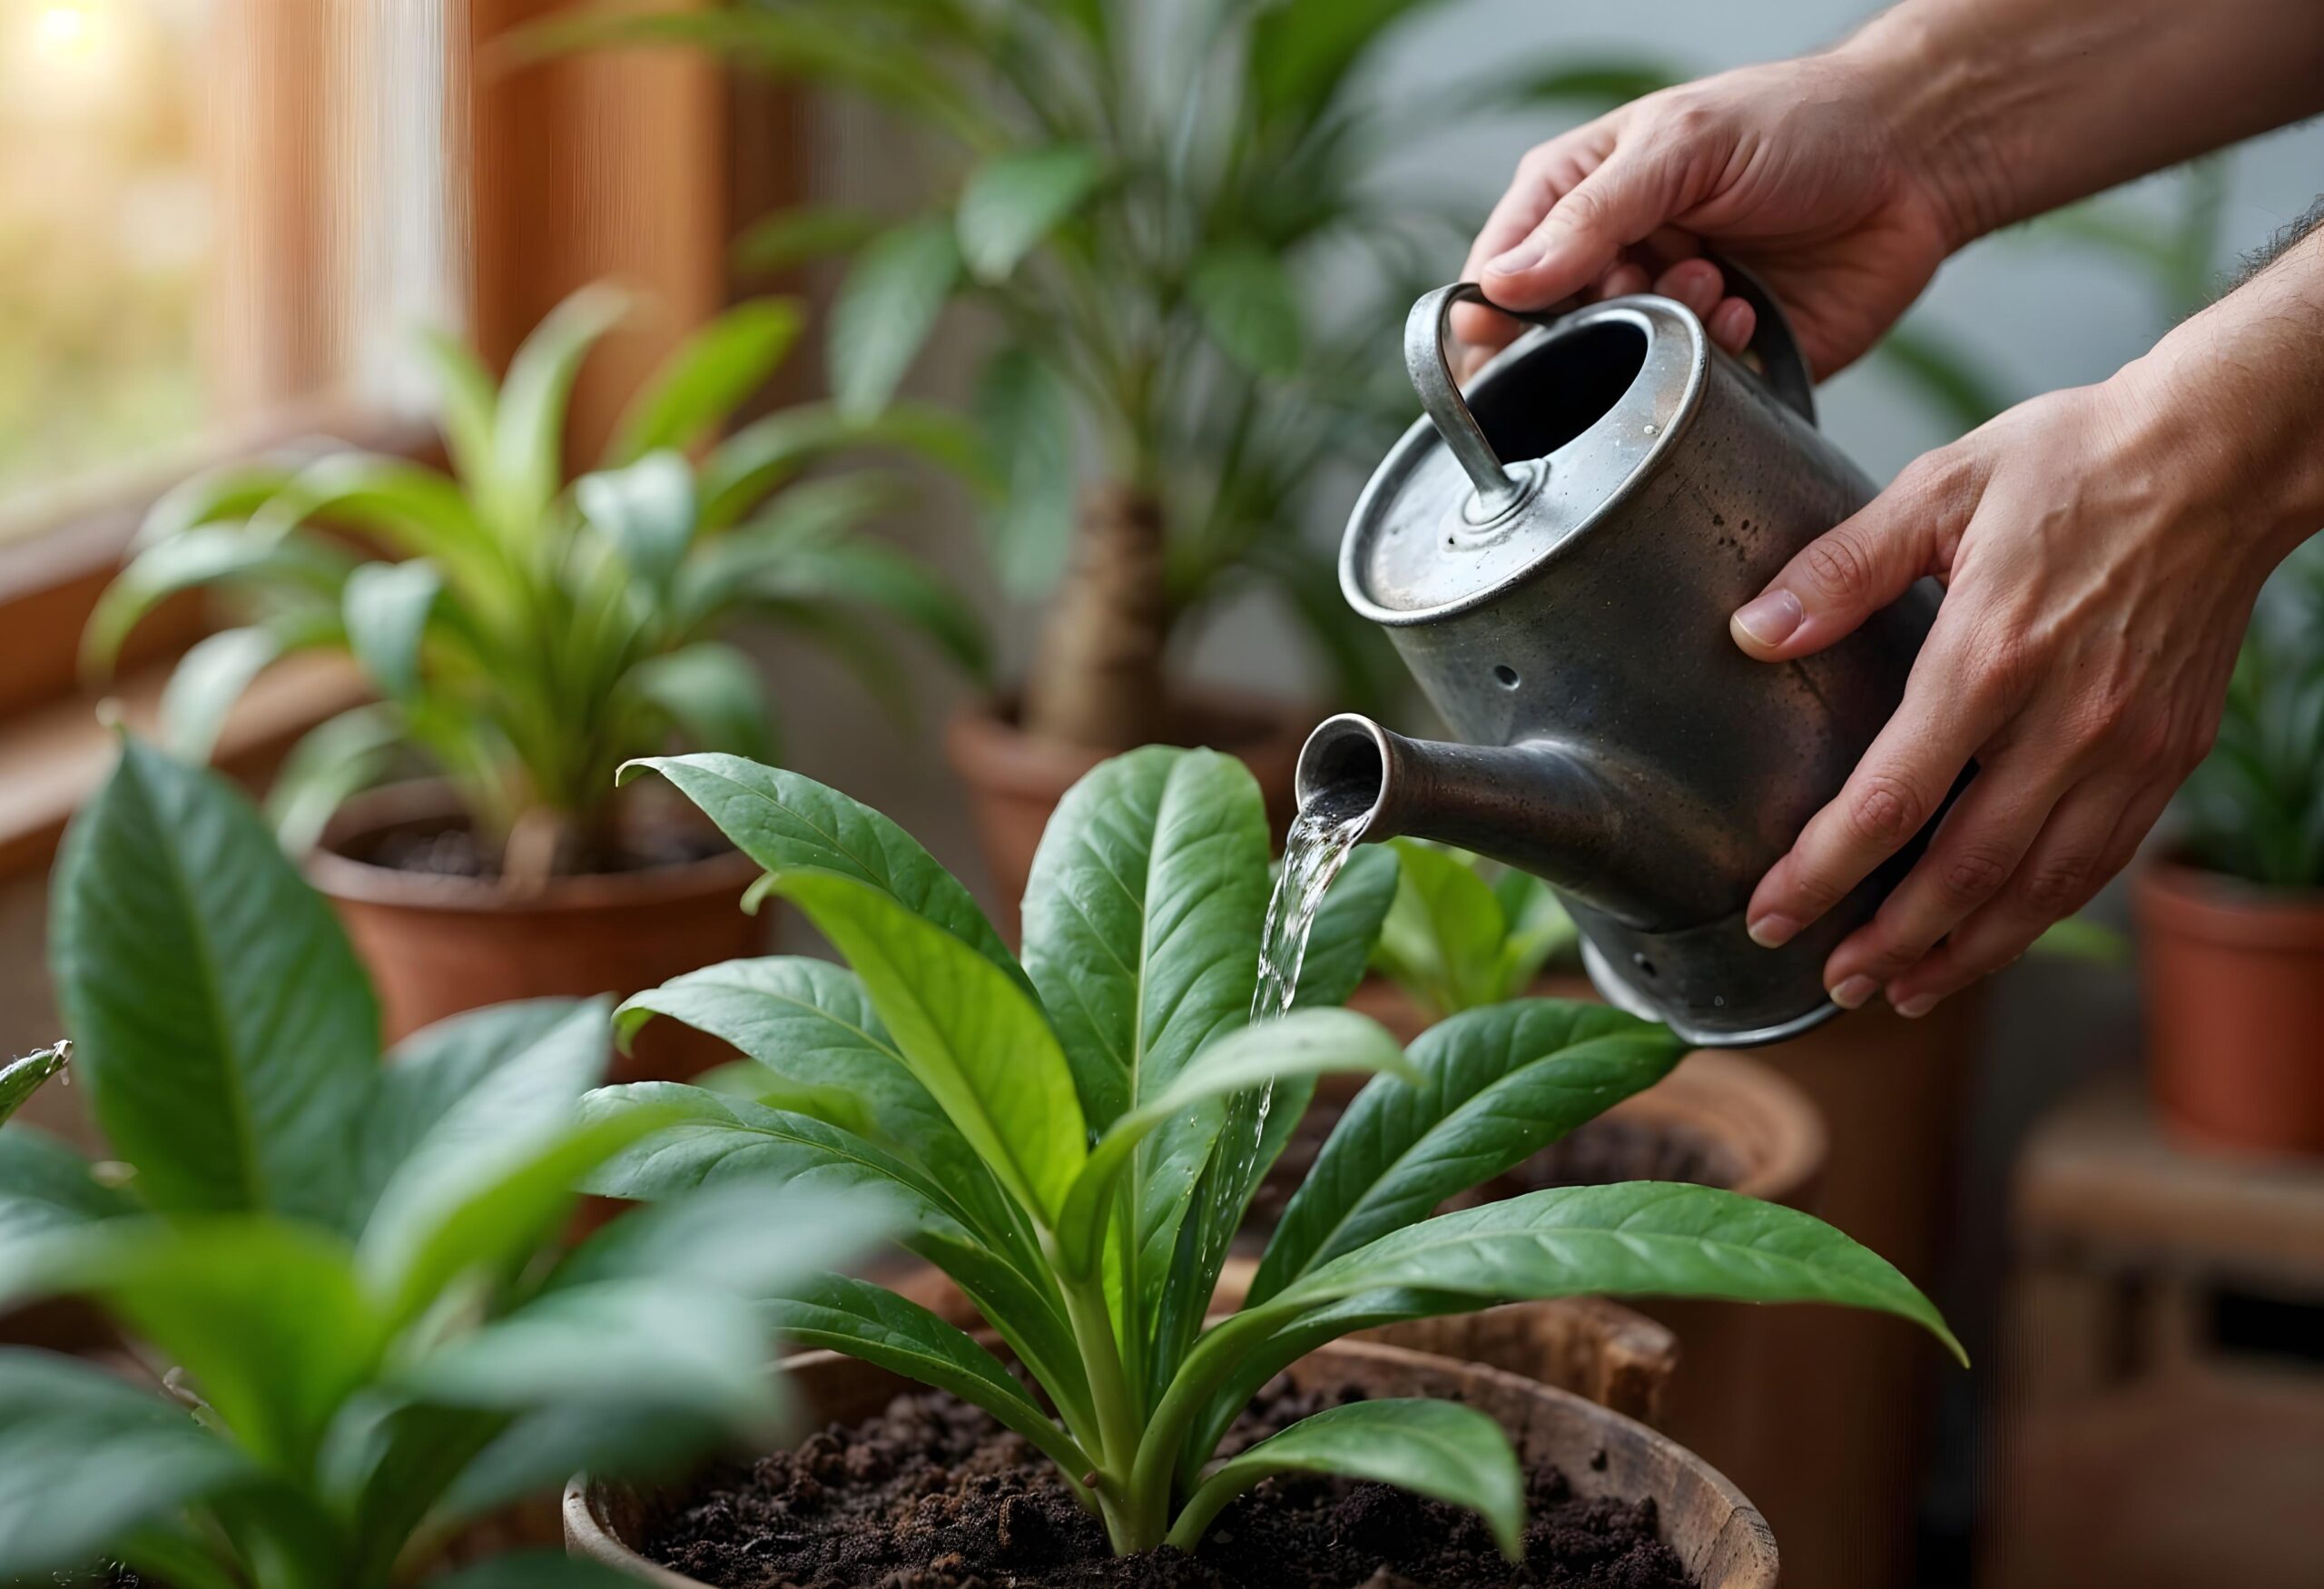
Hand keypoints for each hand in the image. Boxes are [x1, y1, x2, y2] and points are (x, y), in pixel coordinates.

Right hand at [1454, 51, 1965, 379]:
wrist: (1918, 158)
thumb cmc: (1798, 123)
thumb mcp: (1681, 146)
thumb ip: (1589, 216)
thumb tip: (1500, 285)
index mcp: (1577, 198)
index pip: (1495, 276)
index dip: (1492, 315)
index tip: (1506, 332)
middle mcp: (1612, 262)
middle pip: (1547, 340)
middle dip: (1592, 325)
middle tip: (1638, 286)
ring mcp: (1663, 315)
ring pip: (1617, 373)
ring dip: (1661, 335)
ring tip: (1713, 283)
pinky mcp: (1721, 363)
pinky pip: (1686, 395)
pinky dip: (1713, 360)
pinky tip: (1748, 314)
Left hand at [1732, 369, 2278, 1015]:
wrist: (2225, 452)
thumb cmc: (2077, 462)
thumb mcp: (1942, 486)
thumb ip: (1840, 567)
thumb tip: (1753, 632)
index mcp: (1992, 654)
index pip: (1892, 796)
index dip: (1825, 869)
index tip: (1772, 912)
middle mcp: (2067, 719)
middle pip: (1965, 868)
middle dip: (1892, 940)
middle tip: (1834, 982)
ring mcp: (2128, 747)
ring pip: (2040, 885)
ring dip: (1967, 951)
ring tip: (1902, 989)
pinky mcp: (2170, 754)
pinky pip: (2101, 860)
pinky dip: (2042, 913)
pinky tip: (1994, 936)